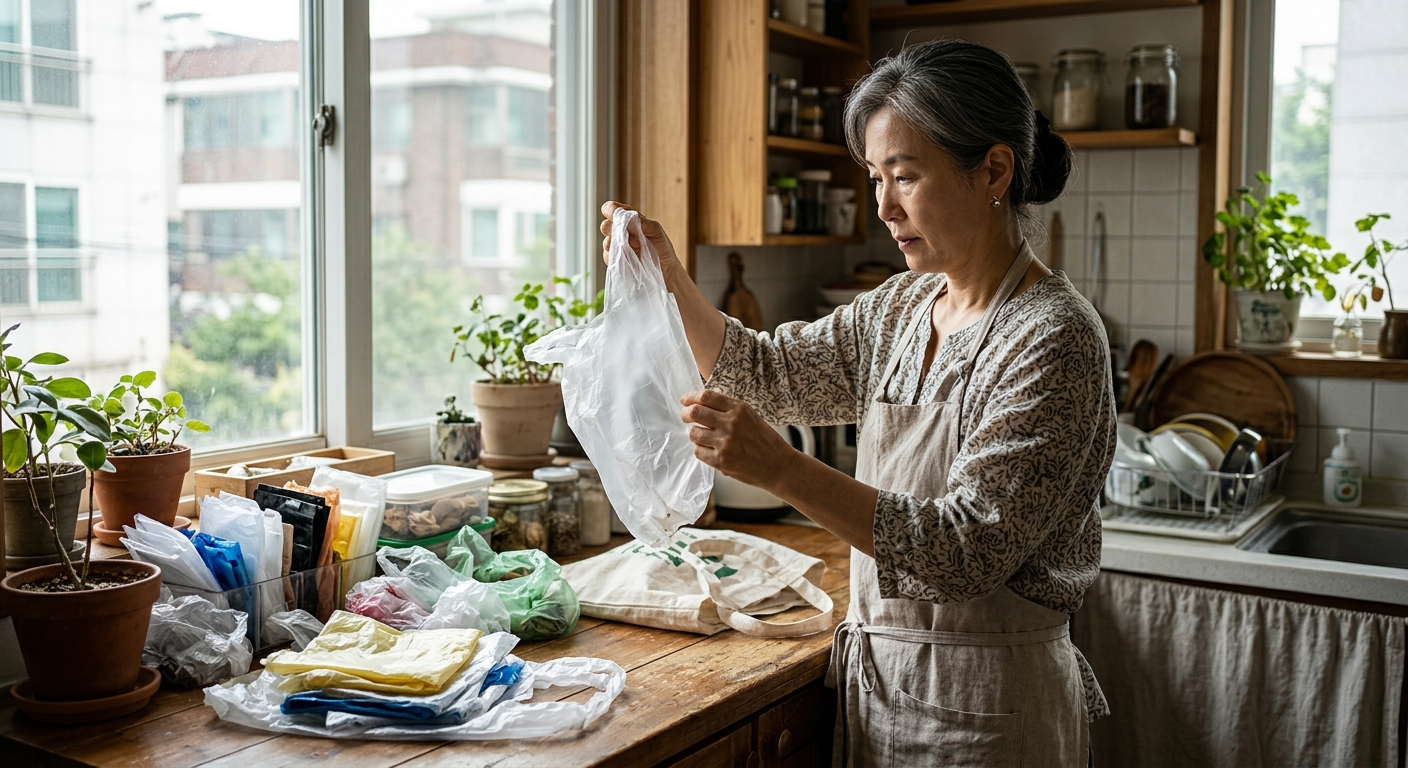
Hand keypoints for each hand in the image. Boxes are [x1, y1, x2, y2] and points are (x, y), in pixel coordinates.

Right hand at [600, 201, 682, 281]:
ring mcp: (618, 246)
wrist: (665, 269)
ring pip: (606, 242)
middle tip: (622, 233)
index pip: (615, 210)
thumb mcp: (656, 230)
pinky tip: (626, 259)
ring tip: (628, 249)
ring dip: (614, 244)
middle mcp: (622, 232)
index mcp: (630, 220)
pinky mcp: (617, 260)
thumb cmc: (662, 246)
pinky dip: (615, 257)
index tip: (612, 212)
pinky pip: (608, 257)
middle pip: (606, 225)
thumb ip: (641, 222)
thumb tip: (626, 216)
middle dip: (611, 228)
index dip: (610, 209)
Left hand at [680, 390, 795, 490]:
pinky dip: (700, 449)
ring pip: (694, 433)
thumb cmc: (765, 441)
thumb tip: (700, 405)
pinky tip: (709, 449)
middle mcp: (731, 423)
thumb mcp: (750, 416)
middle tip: (685, 417)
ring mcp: (725, 443)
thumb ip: (728, 410)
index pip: (707, 396)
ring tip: (702, 436)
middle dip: (685, 414)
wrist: (778, 465)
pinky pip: (698, 451)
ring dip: (694, 434)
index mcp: (739, 409)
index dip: (691, 397)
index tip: (685, 400)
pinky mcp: (721, 461)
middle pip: (695, 412)